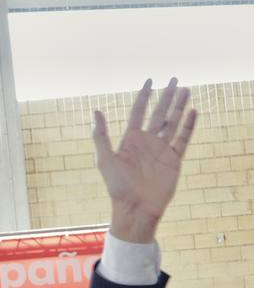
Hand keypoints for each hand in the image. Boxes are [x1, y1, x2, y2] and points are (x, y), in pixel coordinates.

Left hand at [93, 78, 197, 243]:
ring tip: (187, 90)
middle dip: (167, 96)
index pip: (139, 111)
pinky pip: (183, 139)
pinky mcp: (174, 159)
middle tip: (176, 79)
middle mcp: (147, 142)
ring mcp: (161, 150)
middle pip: (159, 113)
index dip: (144, 95)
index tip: (150, 80)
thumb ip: (101, 135)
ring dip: (179, 107)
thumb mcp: (105, 159)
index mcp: (130, 140)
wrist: (135, 208)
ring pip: (173, 123)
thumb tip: (95, 111)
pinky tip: (193, 112)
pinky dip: (189, 126)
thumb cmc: (117, 187)